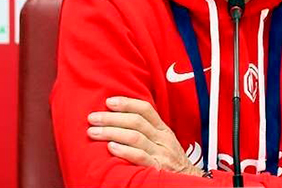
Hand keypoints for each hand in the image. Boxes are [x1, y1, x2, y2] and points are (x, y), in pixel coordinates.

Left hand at [87, 96, 202, 176]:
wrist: (188, 179)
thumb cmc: (170, 160)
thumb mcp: (163, 141)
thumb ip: (147, 130)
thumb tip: (120, 118)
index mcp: (162, 129)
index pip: (145, 109)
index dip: (127, 103)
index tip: (109, 101)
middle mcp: (162, 138)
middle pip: (136, 121)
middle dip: (112, 118)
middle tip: (93, 117)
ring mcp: (161, 153)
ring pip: (135, 137)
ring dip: (111, 132)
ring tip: (94, 132)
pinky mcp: (157, 168)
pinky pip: (140, 157)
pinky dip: (124, 151)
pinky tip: (111, 147)